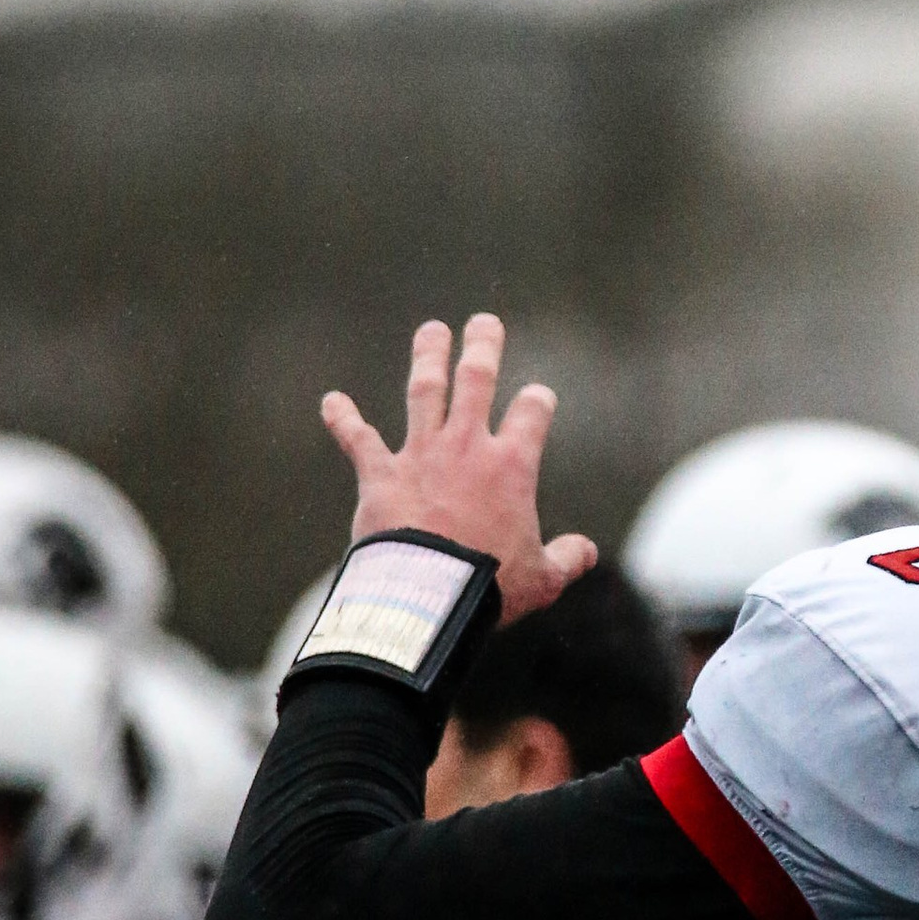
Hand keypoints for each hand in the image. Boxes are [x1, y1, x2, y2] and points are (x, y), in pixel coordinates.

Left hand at [322, 314, 597, 627]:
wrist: (428, 597)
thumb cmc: (491, 588)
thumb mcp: (543, 579)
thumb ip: (567, 559)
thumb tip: (586, 552)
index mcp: (512, 466)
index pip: (532, 412)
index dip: (538, 401)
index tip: (538, 398)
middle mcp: (467, 447)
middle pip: (477, 380)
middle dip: (483, 347)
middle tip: (484, 322)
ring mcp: (421, 456)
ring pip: (425, 391)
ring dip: (428, 358)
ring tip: (432, 330)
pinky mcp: (380, 475)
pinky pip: (358, 440)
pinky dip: (344, 420)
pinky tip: (332, 401)